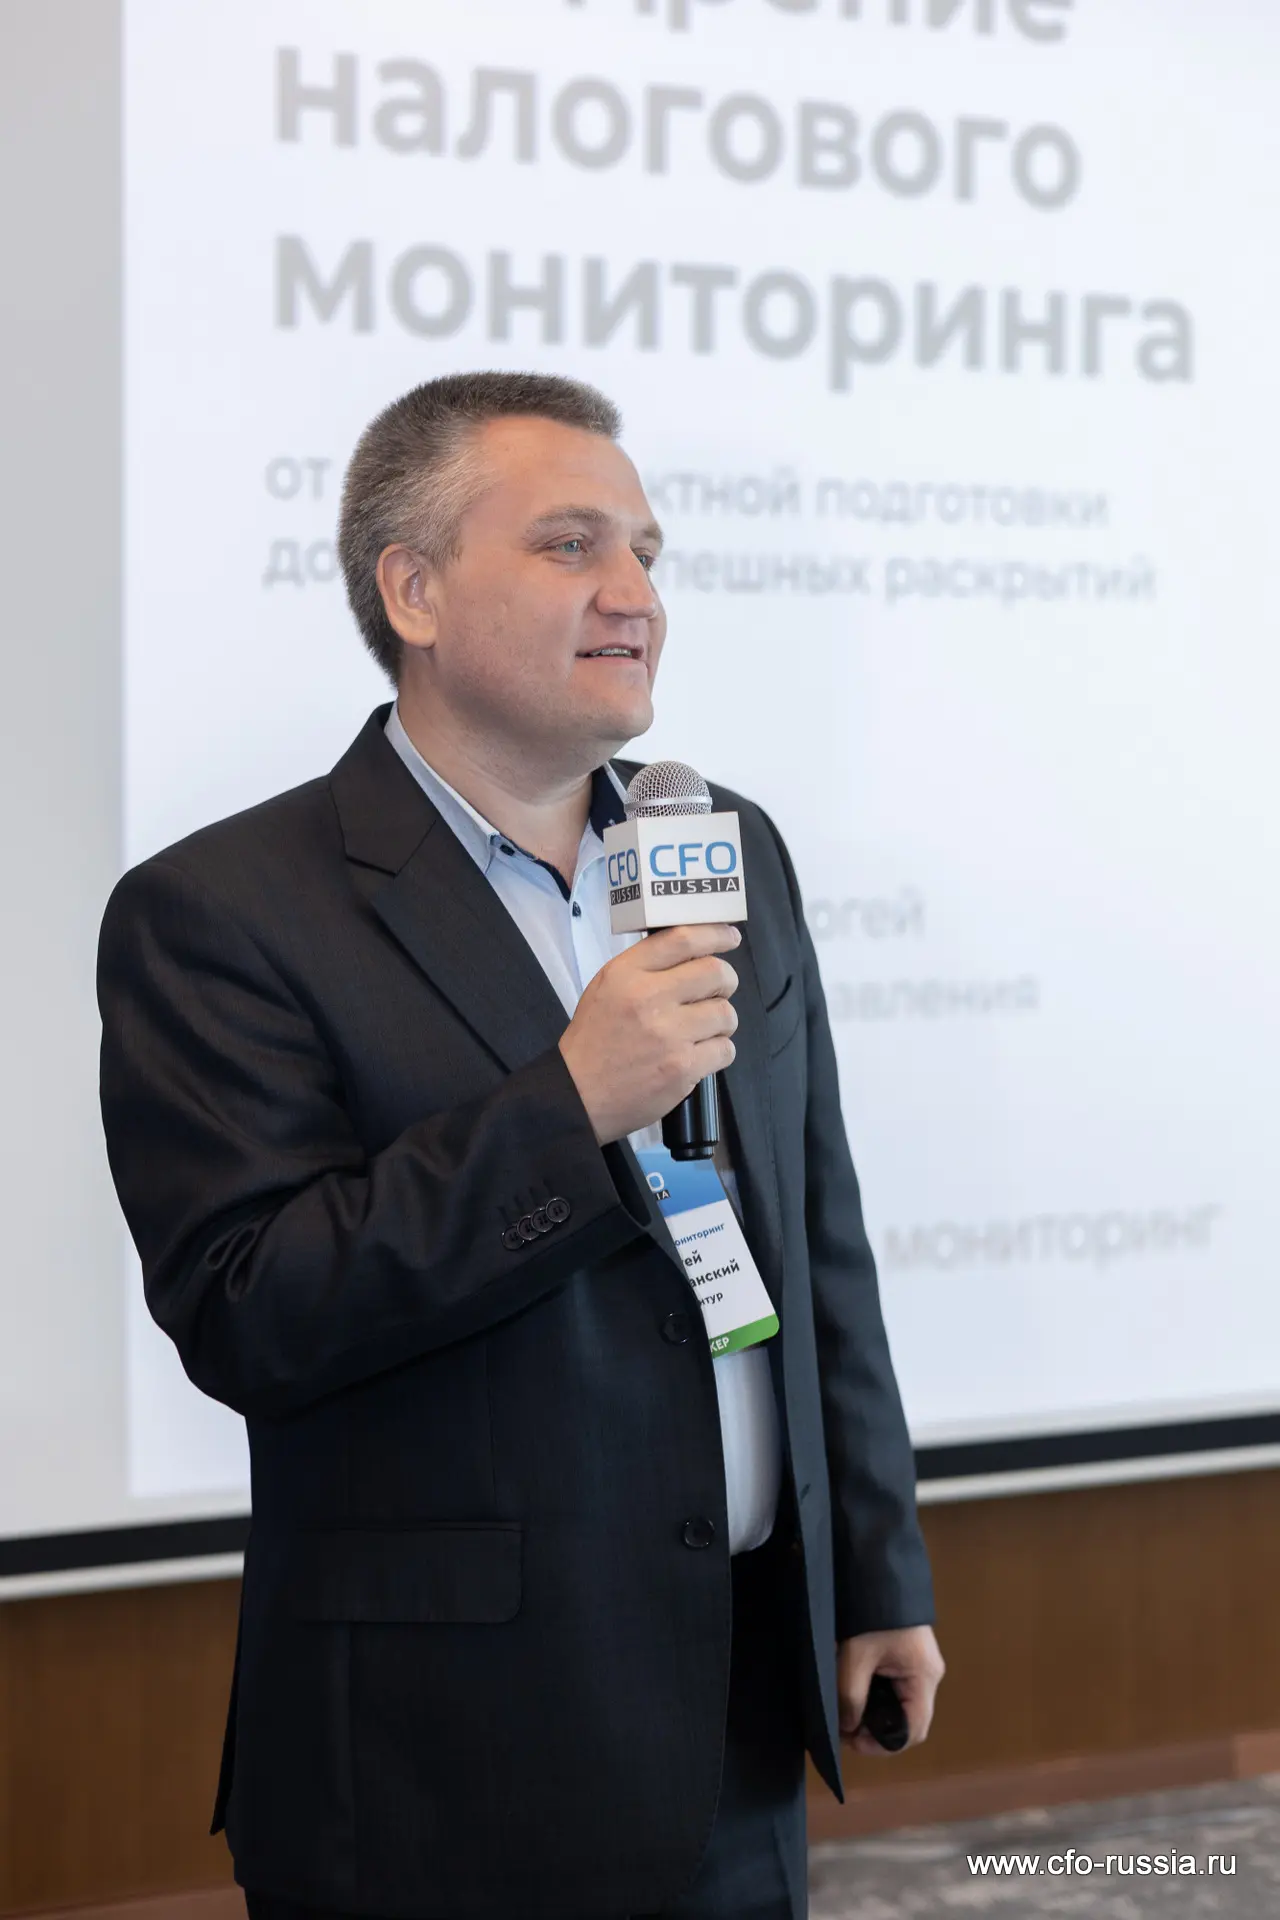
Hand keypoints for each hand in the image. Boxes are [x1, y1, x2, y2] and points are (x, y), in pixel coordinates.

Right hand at [559, 923, 741, 1144]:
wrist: (578, 1095)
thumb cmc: (594, 1041)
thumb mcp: (606, 988)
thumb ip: (646, 967)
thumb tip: (694, 952)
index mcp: (626, 974)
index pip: (683, 939)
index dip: (715, 934)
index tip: (729, 936)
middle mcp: (648, 999)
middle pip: (715, 972)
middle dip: (725, 981)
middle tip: (718, 991)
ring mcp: (669, 1035)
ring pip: (726, 1013)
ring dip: (721, 1021)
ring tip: (703, 1029)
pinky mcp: (683, 1069)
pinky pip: (725, 1049)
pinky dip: (717, 1051)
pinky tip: (698, 1054)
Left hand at [837, 1625, 944, 1757]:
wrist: (874, 1568)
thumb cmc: (869, 1614)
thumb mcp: (855, 1657)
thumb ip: (851, 1697)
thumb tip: (845, 1729)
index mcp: (924, 1677)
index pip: (913, 1731)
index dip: (883, 1745)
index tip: (852, 1742)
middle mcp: (927, 1675)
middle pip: (906, 1720)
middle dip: (875, 1731)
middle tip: (843, 1729)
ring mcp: (917, 1664)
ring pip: (898, 1704)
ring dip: (872, 1713)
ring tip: (845, 1714)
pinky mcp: (904, 1654)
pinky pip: (893, 1687)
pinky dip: (873, 1696)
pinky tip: (853, 1694)